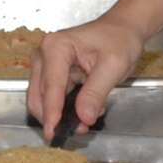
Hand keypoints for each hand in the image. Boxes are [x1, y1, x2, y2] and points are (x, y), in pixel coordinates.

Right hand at [28, 13, 145, 137]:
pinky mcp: (53, 75)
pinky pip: (54, 99)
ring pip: (44, 100)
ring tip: (85, 122)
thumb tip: (84, 117)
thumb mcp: (113, 66)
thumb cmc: (119, 40)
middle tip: (74, 132)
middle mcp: (45, 55)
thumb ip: (96, 93)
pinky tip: (86, 111)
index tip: (52, 131)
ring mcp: (47, 66)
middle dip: (54, 117)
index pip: (51, 86)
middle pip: (39, 95)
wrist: (123, 31)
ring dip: (61, 115)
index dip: (51, 112)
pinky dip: (66, 110)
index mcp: (56, 47)